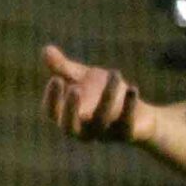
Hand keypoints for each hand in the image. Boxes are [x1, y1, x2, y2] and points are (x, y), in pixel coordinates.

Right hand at [42, 45, 156, 144]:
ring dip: (107, 96)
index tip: (55, 79)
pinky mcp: (126, 135)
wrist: (139, 115)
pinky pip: (127, 125)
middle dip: (70, 109)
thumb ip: (64, 68)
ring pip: (102, 119)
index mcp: (69, 118)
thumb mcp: (83, 79)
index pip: (52, 114)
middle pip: (70, 127)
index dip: (52, 99)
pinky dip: (129, 107)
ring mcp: (104, 135)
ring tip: (114, 73)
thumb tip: (46, 49)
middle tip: (73, 89)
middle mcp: (84, 131)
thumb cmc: (102, 95)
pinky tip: (132, 89)